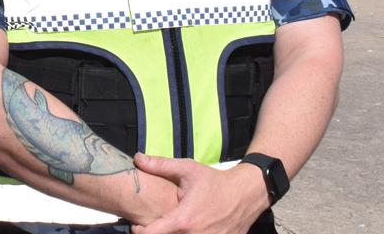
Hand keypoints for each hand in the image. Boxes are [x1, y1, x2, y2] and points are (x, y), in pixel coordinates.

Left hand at [130, 154, 269, 233]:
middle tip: (154, 224)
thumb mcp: (187, 169)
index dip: (139, 231)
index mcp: (183, 220)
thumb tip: (137, 158)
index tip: (138, 224)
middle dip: (156, 233)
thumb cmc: (215, 181)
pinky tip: (190, 229)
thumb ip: (160, 165)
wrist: (246, 193)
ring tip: (171, 226)